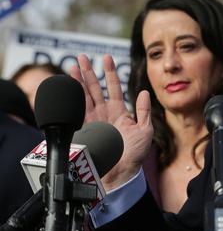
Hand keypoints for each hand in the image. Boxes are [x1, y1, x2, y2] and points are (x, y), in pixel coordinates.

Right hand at [69, 54, 153, 190]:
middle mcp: (104, 114)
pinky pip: (76, 110)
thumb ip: (144, 111)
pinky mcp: (83, 129)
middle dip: (88, 72)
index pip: (113, 87)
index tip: (106, 58)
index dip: (109, 73)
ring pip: (83, 96)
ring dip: (78, 81)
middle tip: (82, 56)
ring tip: (73, 66)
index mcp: (120, 112)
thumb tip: (144, 92)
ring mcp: (92, 121)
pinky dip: (72, 98)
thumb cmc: (134, 154)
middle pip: (94, 88)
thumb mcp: (145, 131)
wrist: (120, 173)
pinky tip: (68, 86)